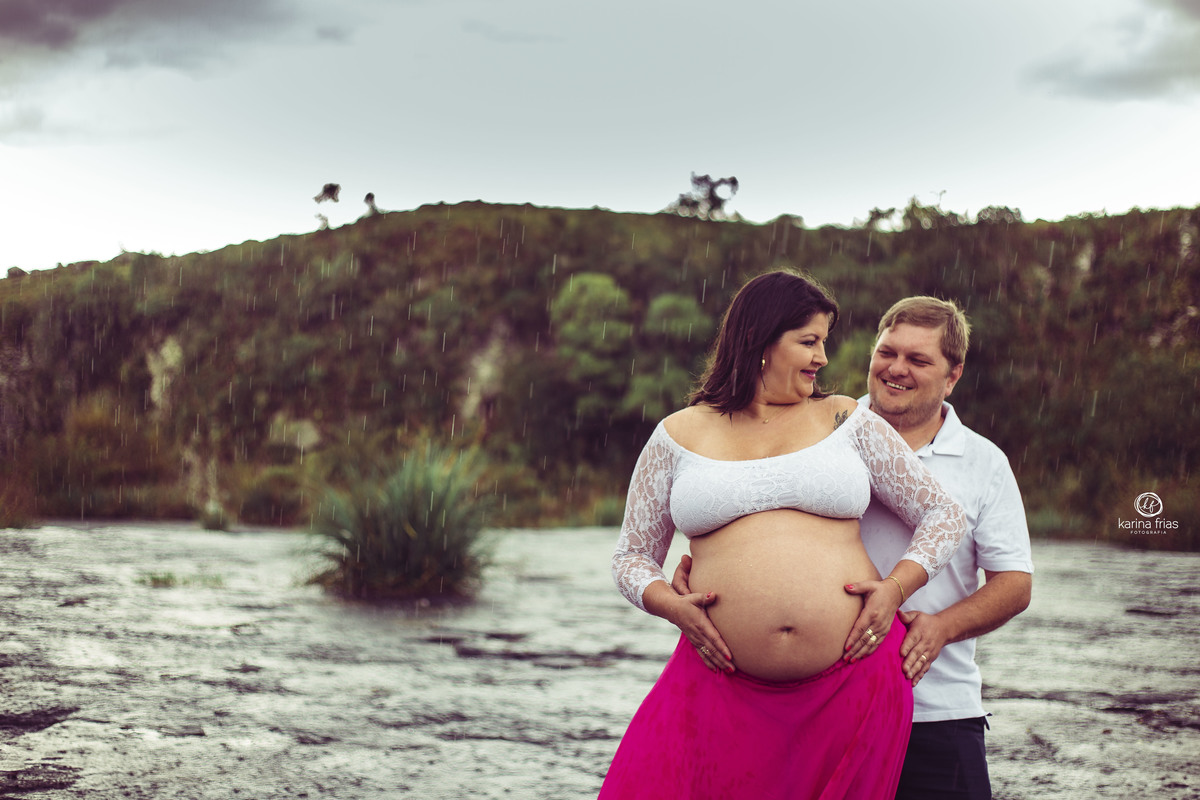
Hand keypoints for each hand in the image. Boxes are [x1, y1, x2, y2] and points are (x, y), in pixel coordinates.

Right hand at [664, 556, 733, 673]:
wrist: (672, 609)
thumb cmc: (686, 602)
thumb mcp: (695, 597)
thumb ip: (705, 597)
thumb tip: (713, 594)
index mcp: (701, 624)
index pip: (714, 638)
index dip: (722, 647)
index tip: (730, 656)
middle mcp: (698, 634)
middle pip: (712, 650)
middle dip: (722, 660)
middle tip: (733, 669)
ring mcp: (695, 639)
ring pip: (708, 654)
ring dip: (718, 663)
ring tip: (728, 671)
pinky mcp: (694, 641)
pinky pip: (702, 654)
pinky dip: (708, 662)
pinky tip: (715, 670)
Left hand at [841, 578, 901, 661]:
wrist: (895, 593)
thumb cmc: (879, 589)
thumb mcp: (868, 585)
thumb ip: (857, 587)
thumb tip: (845, 587)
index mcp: (872, 613)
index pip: (860, 628)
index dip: (853, 639)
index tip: (845, 647)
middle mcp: (878, 623)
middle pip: (864, 639)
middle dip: (854, 650)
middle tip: (844, 658)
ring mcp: (883, 628)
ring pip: (871, 644)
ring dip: (861, 653)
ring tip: (851, 660)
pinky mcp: (886, 631)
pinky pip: (878, 643)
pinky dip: (870, 650)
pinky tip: (863, 656)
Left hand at [897, 609, 945, 685]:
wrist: (944, 629)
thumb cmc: (926, 622)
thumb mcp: (917, 615)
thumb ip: (907, 616)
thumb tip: (898, 613)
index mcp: (919, 632)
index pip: (912, 639)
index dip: (907, 646)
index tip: (901, 653)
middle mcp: (924, 643)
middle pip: (916, 653)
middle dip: (910, 662)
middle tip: (903, 669)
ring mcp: (928, 652)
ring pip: (921, 662)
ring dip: (914, 670)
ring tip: (908, 677)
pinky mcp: (930, 659)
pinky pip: (925, 668)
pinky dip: (919, 675)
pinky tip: (913, 682)